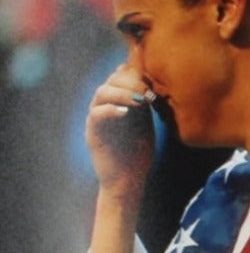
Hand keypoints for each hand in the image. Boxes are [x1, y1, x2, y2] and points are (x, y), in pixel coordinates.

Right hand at [85, 63, 155, 203]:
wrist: (128, 180)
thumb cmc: (138, 153)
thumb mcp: (145, 124)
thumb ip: (145, 104)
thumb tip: (154, 84)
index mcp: (117, 102)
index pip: (119, 76)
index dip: (134, 73)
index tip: (152, 81)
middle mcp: (104, 106)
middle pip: (110, 80)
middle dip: (130, 81)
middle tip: (147, 91)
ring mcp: (96, 118)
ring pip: (101, 93)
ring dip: (122, 93)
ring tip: (140, 100)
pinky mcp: (92, 133)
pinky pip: (96, 115)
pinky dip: (110, 110)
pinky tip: (126, 113)